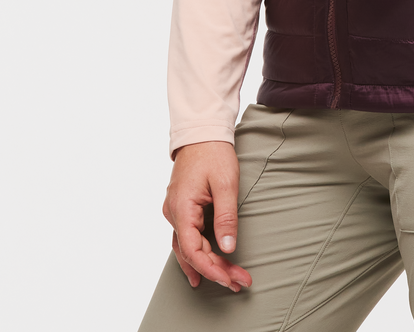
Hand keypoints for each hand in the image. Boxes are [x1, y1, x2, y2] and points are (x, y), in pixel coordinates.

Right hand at [163, 141, 251, 291]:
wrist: (202, 132)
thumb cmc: (214, 153)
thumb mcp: (226, 183)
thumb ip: (226, 217)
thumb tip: (228, 248)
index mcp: (182, 208)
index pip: (192, 250)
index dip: (211, 268)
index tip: (229, 279)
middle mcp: (173, 213)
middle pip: (191, 252)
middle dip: (215, 269)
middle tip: (239, 281)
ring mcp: (175, 210)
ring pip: (187, 247)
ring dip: (208, 263)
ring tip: (227, 280)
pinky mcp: (181, 207)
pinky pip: (187, 236)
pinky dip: (198, 251)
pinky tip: (206, 264)